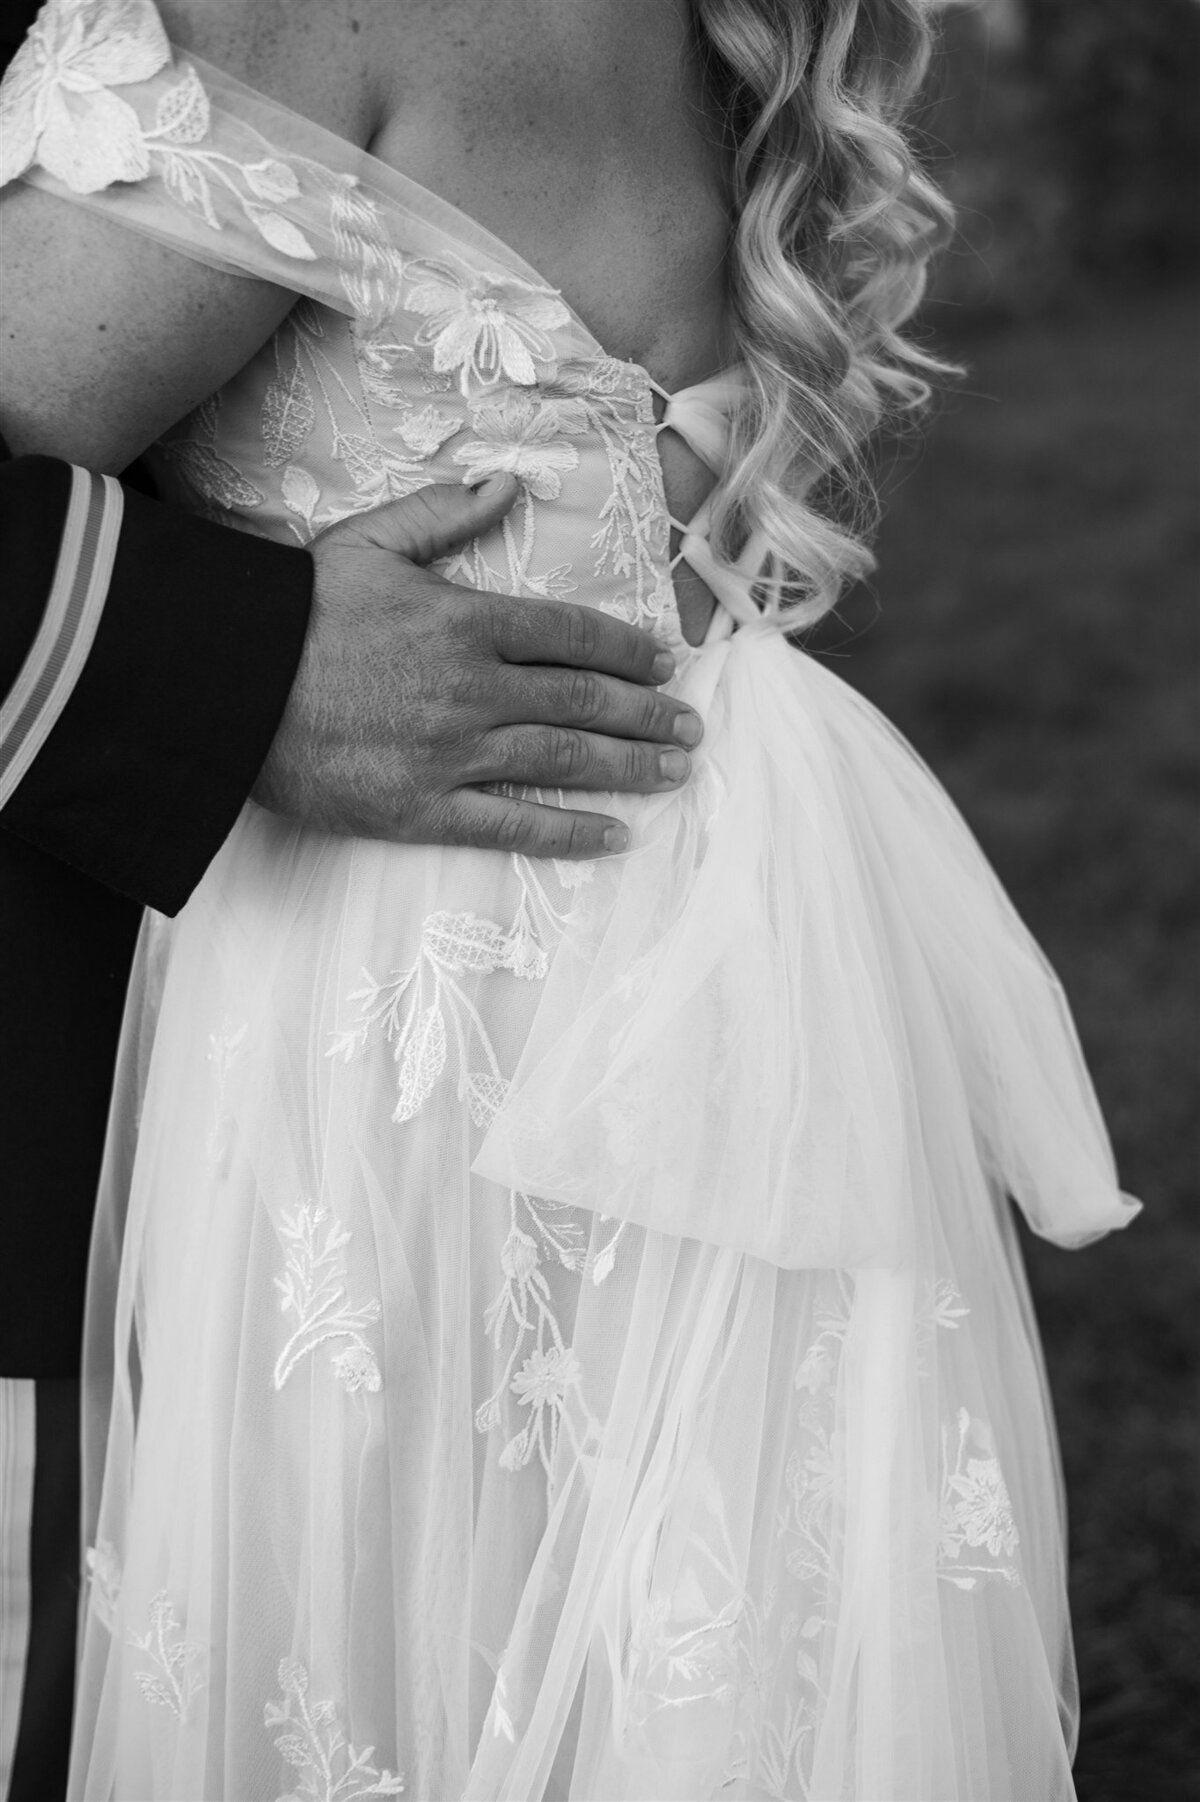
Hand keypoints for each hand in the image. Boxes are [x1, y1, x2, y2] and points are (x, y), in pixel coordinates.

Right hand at [252, 476, 702, 856]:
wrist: (225, 684)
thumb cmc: (296, 610)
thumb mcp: (370, 543)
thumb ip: (445, 518)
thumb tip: (507, 485)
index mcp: (467, 622)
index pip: (571, 634)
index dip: (627, 649)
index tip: (665, 662)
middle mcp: (474, 689)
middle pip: (583, 699)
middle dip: (646, 713)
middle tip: (691, 726)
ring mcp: (453, 753)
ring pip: (562, 759)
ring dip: (628, 766)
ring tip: (674, 771)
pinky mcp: (422, 808)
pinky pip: (512, 824)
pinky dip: (568, 831)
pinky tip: (614, 834)